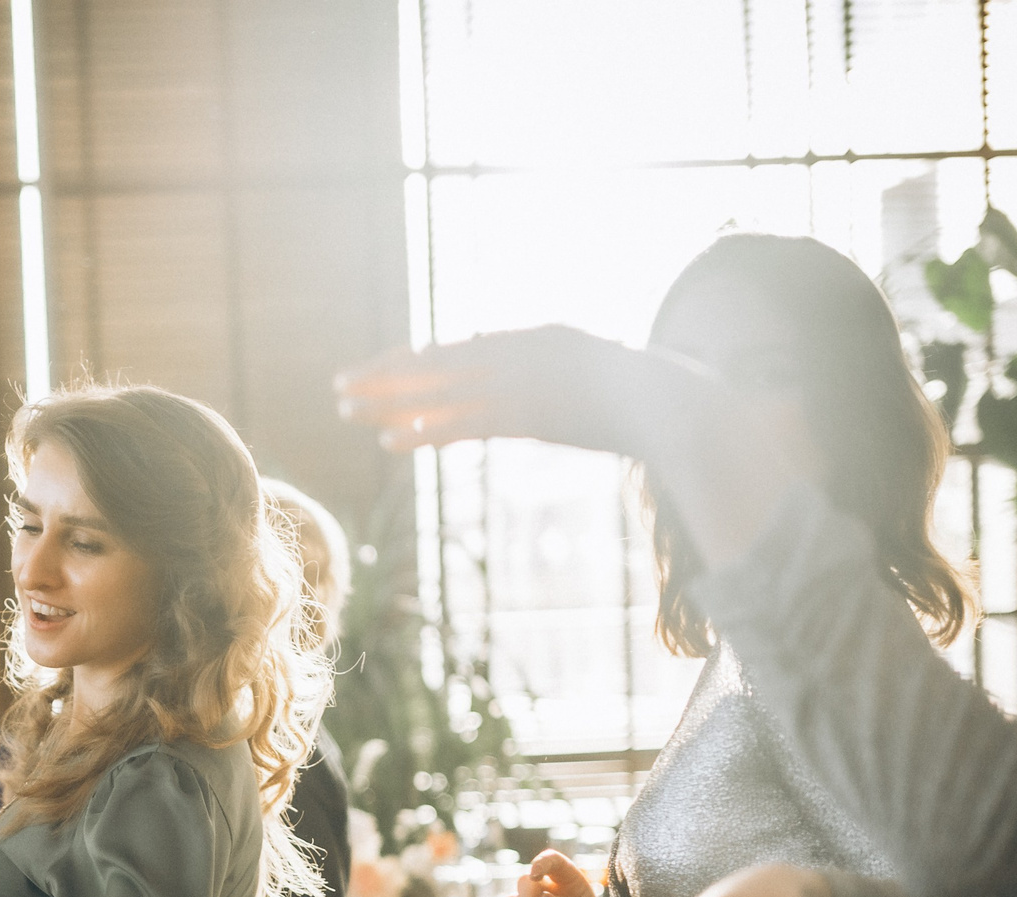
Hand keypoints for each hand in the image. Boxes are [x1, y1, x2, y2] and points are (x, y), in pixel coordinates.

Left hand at [335, 327, 682, 455]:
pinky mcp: (527, 416)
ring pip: (439, 390)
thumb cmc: (641, 393)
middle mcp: (519, 352)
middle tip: (340, 385)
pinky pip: (464, 424)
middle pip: (436, 363)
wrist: (676, 403)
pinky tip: (388, 440)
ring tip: (345, 409)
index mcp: (534, 338)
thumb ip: (555, 379)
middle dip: (384, 376)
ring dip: (388, 402)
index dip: (413, 363)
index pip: (458, 349)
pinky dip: (423, 431)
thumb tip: (529, 397)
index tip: (378, 372)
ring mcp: (522, 383)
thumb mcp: (593, 372)